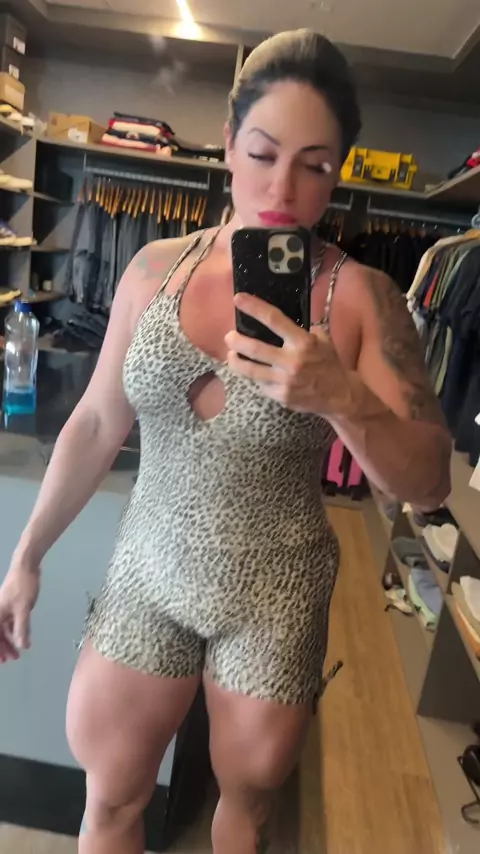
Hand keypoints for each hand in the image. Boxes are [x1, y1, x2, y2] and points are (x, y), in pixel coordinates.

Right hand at [0, 559, 39, 662]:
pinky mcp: (12, 604)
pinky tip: (23, 636)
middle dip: (3, 647)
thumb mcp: (23, 608)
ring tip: (19, 651)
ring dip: (10, 639)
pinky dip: (15, 630)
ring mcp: (4, 608)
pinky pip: (11, 621)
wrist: (26, 565)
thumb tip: (21, 646)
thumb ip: (22, 628)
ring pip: (4, 628)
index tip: (3, 661)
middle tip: (13, 659)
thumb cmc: (23, 586)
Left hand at [225, 293, 352, 415]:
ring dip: (236, 361)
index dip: (254, 308)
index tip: (238, 299)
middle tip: (229, 336)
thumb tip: (281, 322)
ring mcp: (285, 381)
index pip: (274, 320)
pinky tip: (252, 373)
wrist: (339, 395)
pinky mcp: (281, 396)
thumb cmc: (329, 364)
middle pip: (255, 349)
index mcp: (302, 342)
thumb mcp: (322, 340)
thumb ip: (303, 330)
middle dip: (237, 341)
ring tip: (231, 355)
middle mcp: (292, 361)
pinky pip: (261, 385)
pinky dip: (255, 378)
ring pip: (251, 371)